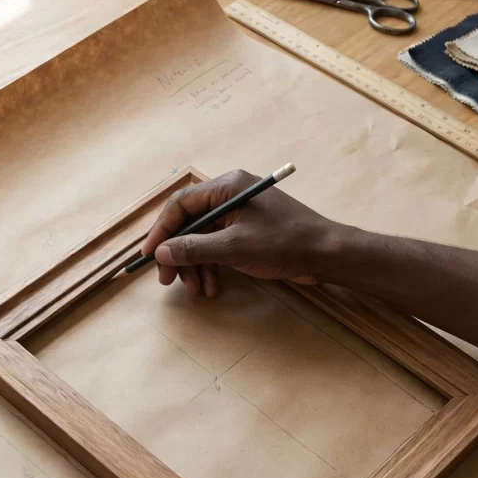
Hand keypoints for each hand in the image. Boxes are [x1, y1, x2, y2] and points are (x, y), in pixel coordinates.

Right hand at [139, 169, 346, 295]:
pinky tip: (213, 288)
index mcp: (227, 187)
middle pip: (189, 224)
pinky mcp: (247, 232)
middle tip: (168, 281)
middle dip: (178, 254)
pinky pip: (218, 247)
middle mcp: (230, 195)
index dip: (161, 231)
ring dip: (195, 266)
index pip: (181, 205)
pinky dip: (212, 267)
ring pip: (203, 239)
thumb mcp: (234, 247)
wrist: (327, 254)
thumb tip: (161, 252)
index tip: (150, 257)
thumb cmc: (284, 243)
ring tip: (197, 291)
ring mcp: (239, 214)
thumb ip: (194, 248)